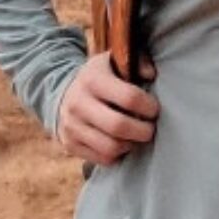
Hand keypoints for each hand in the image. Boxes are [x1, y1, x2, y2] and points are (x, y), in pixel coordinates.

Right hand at [58, 52, 158, 166]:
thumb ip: (137, 62)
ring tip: (137, 136)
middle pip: (119, 126)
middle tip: (151, 128)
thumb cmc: (101, 76)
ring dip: (131, 144)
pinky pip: (102, 158)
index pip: (129, 98)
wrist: (64, 93)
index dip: (149, 106)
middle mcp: (78, 103)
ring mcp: (71, 126)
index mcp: (92, 80)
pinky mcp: (70, 144)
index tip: (154, 109)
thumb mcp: (114, 60)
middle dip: (143, 131)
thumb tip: (151, 74)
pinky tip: (123, 143)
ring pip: (111, 147)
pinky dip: (118, 154)